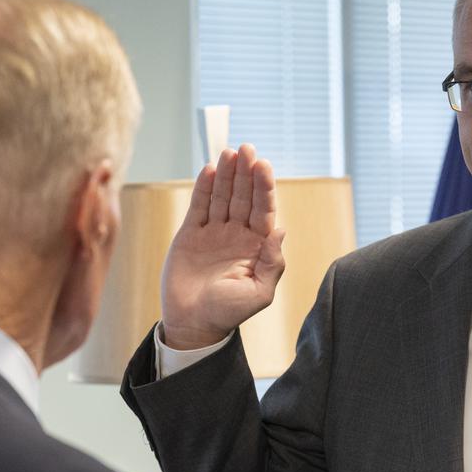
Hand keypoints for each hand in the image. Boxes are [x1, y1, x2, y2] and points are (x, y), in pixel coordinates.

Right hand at [160, 144, 285, 348]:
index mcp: (257, 246)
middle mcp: (237, 234)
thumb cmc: (228, 313)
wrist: (192, 323)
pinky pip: (199, 205)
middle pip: (244, 196)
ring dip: (227, 175)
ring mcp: (214, 232)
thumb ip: (273, 263)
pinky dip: (203, 187)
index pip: (263, 209)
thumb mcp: (259, 293)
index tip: (262, 165)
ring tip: (228, 152)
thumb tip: (280, 230)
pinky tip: (209, 170)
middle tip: (247, 148)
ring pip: (222, 196)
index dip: (264, 187)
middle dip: (246, 173)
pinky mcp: (191, 234)